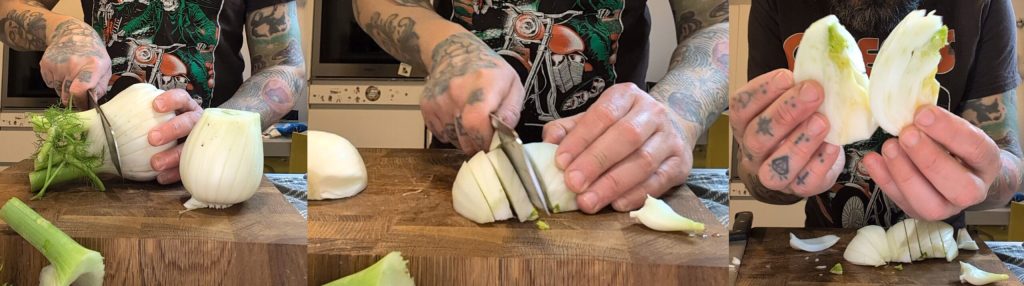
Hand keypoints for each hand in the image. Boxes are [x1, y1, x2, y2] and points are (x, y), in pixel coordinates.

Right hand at [40, 20, 110, 108]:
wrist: (72, 33)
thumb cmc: (92, 52)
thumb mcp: (105, 67)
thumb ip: (101, 87)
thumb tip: (92, 103)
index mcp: (92, 66)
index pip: (79, 90)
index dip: (80, 102)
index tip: (82, 105)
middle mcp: (72, 64)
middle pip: (67, 94)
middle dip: (73, 98)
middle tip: (78, 91)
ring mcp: (57, 64)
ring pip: (58, 90)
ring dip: (64, 89)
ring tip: (72, 76)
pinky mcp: (45, 64)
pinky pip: (50, 83)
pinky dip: (55, 82)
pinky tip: (63, 71)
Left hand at [147, 89, 202, 183]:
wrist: (172, 144)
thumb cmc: (156, 124)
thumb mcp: (149, 112)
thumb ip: (138, 108)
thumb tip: (107, 110)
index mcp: (185, 107)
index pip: (181, 98)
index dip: (172, 101)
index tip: (155, 106)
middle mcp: (195, 122)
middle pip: (189, 122)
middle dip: (173, 129)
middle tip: (153, 138)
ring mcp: (198, 141)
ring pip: (192, 147)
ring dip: (174, 155)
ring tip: (155, 164)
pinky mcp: (197, 160)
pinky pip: (188, 167)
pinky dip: (174, 173)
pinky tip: (160, 177)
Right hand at [421, 33, 522, 153]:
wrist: (455, 52)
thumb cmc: (487, 71)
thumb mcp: (512, 84)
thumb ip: (511, 112)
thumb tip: (505, 136)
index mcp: (482, 85)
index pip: (476, 123)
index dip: (484, 140)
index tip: (491, 142)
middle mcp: (456, 92)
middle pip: (464, 138)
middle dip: (477, 143)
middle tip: (483, 133)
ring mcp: (438, 100)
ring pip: (452, 139)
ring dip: (463, 139)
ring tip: (469, 121)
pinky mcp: (426, 106)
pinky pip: (440, 134)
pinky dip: (450, 132)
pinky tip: (457, 117)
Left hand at [542, 83, 690, 212]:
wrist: (669, 128)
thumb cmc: (621, 126)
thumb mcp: (595, 119)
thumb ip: (570, 129)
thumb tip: (548, 141)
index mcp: (626, 96)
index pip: (603, 115)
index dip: (581, 139)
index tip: (560, 162)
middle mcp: (652, 112)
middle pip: (625, 137)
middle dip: (596, 162)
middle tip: (573, 184)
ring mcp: (670, 138)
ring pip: (643, 161)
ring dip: (613, 184)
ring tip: (588, 202)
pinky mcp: (681, 163)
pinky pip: (659, 181)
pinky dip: (636, 195)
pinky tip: (616, 205)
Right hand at [729, 69, 844, 196]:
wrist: (800, 163)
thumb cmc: (794, 123)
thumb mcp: (790, 101)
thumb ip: (797, 87)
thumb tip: (819, 66)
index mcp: (745, 124)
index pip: (741, 107)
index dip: (761, 92)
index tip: (787, 76)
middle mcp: (752, 151)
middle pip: (758, 136)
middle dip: (786, 112)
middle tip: (813, 91)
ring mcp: (772, 174)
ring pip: (777, 165)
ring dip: (800, 141)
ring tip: (822, 120)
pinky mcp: (798, 189)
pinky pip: (805, 181)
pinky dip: (820, 162)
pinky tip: (832, 145)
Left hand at [862, 105, 999, 220]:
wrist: (955, 171)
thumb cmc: (952, 145)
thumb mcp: (953, 129)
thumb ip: (935, 123)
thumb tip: (908, 110)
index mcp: (986, 163)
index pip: (975, 149)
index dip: (949, 131)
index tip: (922, 113)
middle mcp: (973, 191)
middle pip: (959, 186)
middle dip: (929, 159)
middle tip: (907, 134)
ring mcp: (947, 208)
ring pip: (930, 204)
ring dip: (905, 173)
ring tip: (889, 146)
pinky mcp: (919, 213)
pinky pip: (901, 202)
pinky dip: (884, 180)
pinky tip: (872, 159)